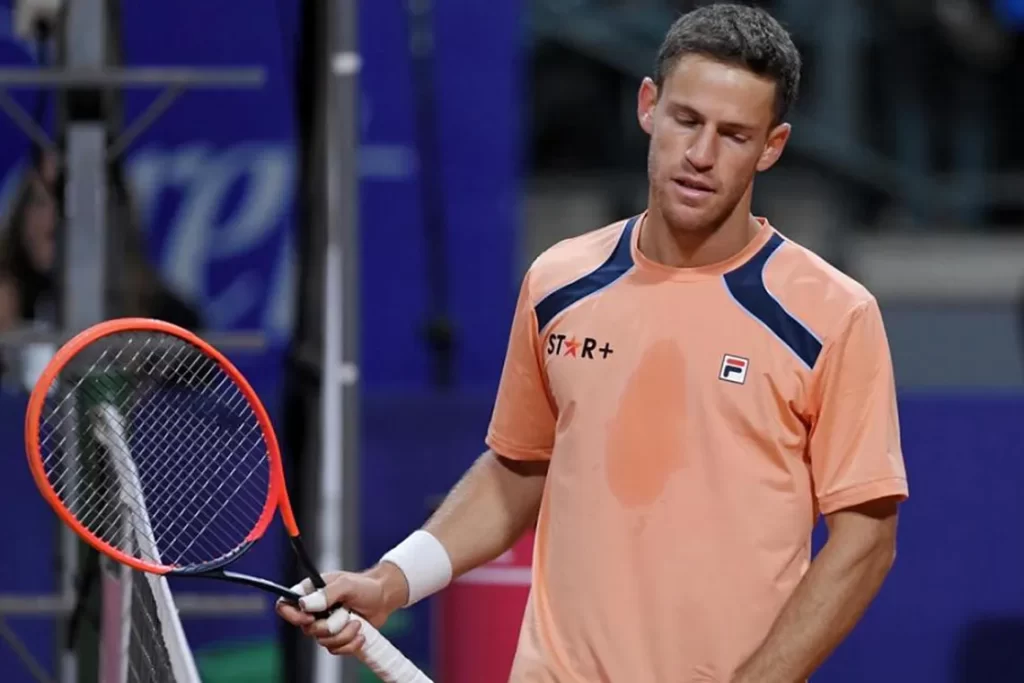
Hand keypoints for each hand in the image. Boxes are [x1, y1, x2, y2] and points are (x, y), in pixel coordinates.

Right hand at [277, 563, 408, 656]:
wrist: (384, 599)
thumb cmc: (365, 586)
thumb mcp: (347, 585)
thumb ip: (326, 594)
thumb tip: (304, 605)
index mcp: (310, 592)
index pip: (285, 605)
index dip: (292, 615)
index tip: (310, 618)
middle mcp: (314, 610)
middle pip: (307, 629)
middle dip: (330, 625)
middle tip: (346, 613)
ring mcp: (324, 625)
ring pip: (322, 641)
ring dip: (344, 634)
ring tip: (356, 622)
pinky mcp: (336, 638)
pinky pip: (335, 650)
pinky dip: (350, 643)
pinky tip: (360, 633)